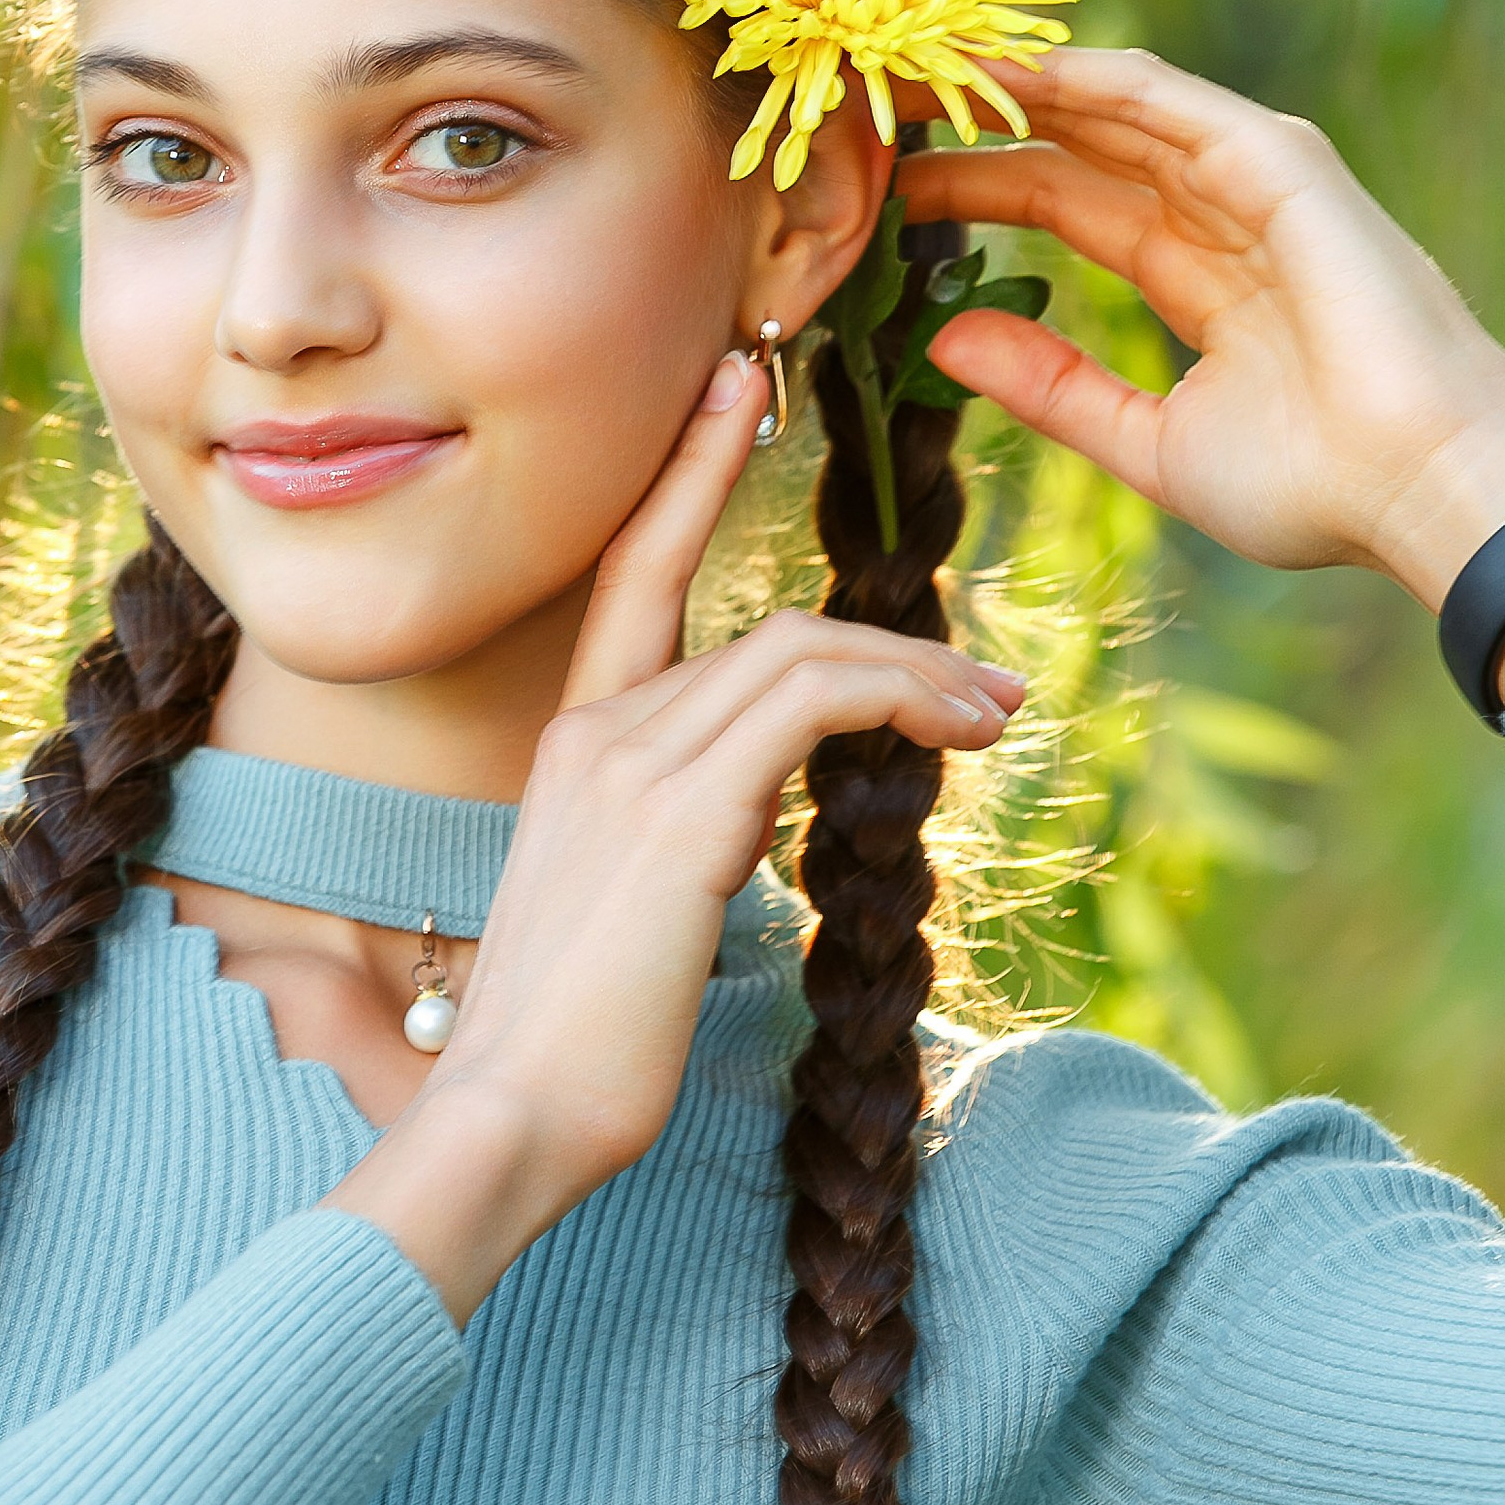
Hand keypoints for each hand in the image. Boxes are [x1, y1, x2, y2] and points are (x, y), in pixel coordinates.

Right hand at [329, 346, 1022, 1320]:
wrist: (508, 1116)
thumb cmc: (568, 1050)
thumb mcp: (626, 914)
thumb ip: (675, 840)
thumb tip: (748, 817)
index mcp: (573, 743)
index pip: (636, 571)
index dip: (691, 473)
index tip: (740, 388)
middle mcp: (596, 729)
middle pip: (761, 623)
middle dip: (885, 635)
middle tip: (984, 681)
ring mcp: (631, 763)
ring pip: (799, 651)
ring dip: (918, 672)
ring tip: (996, 718)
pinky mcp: (682, 811)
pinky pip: (810, 702)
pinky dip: (899, 695)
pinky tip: (960, 732)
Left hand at [899, 47, 1504, 618]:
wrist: (1426, 491)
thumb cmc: (1317, 487)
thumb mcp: (1151, 444)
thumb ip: (1053, 391)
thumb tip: (945, 341)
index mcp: (1198, 278)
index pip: (1066, 203)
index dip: (980, 182)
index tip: (892, 175)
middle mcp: (1223, 215)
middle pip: (1079, 142)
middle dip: (984, 113)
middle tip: (879, 88)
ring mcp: (1256, 182)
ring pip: (1116, 109)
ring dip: (1022, 81)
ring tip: (925, 57)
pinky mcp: (1281, 165)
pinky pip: (1170, 104)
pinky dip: (1090, 79)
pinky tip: (1016, 66)